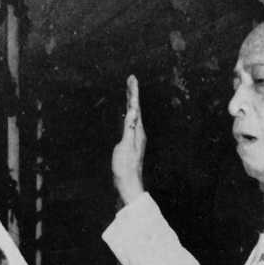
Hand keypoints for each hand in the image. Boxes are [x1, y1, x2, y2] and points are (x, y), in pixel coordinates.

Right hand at [111, 75, 145, 204]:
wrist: (127, 185)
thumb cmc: (125, 168)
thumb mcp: (125, 146)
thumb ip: (129, 129)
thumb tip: (133, 112)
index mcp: (137, 131)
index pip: (135, 108)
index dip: (133, 93)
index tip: (132, 79)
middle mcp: (138, 133)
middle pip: (136, 110)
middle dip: (133, 94)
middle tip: (131, 80)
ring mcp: (135, 139)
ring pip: (133, 116)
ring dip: (131, 103)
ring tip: (129, 93)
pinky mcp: (130, 145)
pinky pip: (130, 124)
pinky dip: (128, 115)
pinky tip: (126, 117)